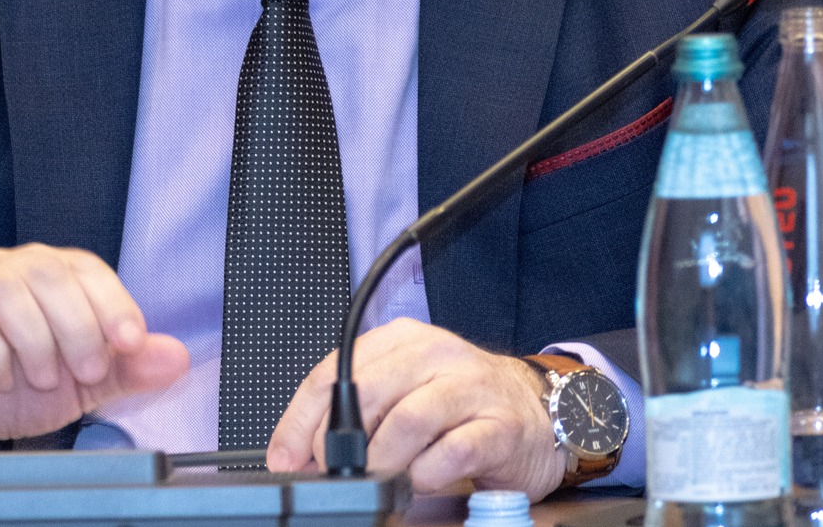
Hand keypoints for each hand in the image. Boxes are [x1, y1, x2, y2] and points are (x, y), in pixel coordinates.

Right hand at [0, 243, 188, 450]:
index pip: (86, 267)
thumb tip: (176, 356)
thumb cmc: (12, 388)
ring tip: (45, 380)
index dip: (113, 301)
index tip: (130, 343)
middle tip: (87, 373)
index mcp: (45, 275)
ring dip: (36, 340)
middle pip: (47, 271)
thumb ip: (125, 370)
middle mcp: (4, 269)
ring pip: (5, 289)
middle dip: (78, 325)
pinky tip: (1, 380)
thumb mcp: (78, 385)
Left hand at [265, 317, 564, 498]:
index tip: (286, 457)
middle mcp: (437, 354)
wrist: (535, 413)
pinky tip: (420, 480)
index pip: (335, 371)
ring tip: (379, 479)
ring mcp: (471, 387)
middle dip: (339, 444)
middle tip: (335, 472)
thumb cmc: (460, 405)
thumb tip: (296, 453)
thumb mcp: (403, 392)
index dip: (301, 420)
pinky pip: (451, 452)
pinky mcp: (499, 426)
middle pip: (367, 392)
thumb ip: (354, 413)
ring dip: (382, 460)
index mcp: (403, 341)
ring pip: (407, 421)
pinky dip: (425, 474)